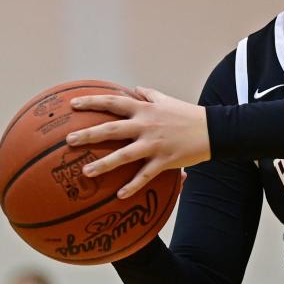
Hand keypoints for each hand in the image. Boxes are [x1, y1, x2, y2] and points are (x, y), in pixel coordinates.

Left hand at [65, 87, 209, 198]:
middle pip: (111, 129)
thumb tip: (135, 89)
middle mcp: (145, 125)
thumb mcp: (167, 100)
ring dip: (103, 164)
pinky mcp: (164, 160)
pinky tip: (120, 195)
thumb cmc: (188, 114)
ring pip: (124, 155)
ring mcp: (154, 144)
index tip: (73, 104)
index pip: (113, 102)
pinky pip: (145, 175)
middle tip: (70, 140)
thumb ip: (149, 94)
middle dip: (88, 134)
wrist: (213, 129)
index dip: (92, 102)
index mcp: (144, 109)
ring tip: (85, 172)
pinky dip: (132, 185)